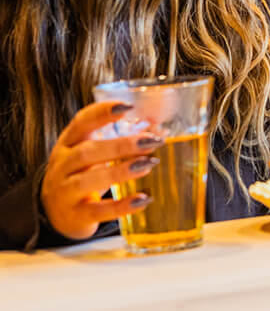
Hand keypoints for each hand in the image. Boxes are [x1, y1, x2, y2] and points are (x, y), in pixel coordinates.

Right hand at [40, 101, 160, 241]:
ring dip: (120, 171)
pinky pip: (97, 211)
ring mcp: (64, 193)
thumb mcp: (92, 155)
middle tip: (151, 141)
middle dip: (120, 146)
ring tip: (149, 164)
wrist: (56, 214)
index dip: (101, 113)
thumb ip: (118, 142)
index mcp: (67, 145)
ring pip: (87, 181)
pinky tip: (143, 199)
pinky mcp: (74, 216)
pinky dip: (121, 206)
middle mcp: (61, 167)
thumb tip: (158, 131)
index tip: (127, 106)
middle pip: (86, 153)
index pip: (80, 124)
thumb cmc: (82, 175)